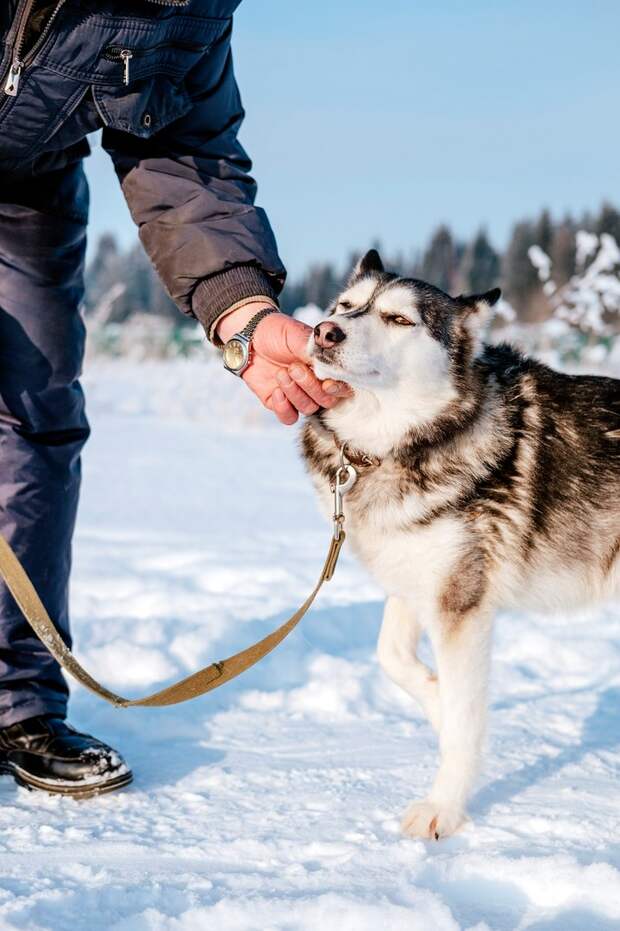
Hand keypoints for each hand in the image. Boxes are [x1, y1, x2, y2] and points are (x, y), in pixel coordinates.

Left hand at [216, 303, 351, 424]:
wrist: (250, 337)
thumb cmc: (277, 332)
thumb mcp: (297, 335)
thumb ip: (315, 349)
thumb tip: (332, 356)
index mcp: (326, 367)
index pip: (343, 386)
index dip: (339, 390)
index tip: (327, 383)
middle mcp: (316, 384)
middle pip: (326, 401)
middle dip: (310, 386)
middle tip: (293, 368)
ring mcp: (298, 395)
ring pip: (308, 408)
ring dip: (294, 393)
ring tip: (281, 373)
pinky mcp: (280, 404)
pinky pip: (289, 418)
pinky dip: (284, 408)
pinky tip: (276, 391)